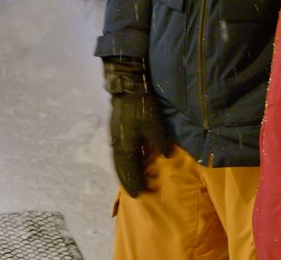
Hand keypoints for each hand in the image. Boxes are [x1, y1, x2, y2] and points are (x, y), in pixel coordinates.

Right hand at [105, 57, 172, 196]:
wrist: (128, 88)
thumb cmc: (143, 108)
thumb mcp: (156, 126)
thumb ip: (160, 143)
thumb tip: (166, 157)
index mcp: (126, 146)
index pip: (129, 170)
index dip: (135, 182)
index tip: (140, 193)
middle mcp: (117, 145)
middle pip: (121, 168)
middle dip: (128, 180)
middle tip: (135, 192)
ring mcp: (115, 137)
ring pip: (118, 161)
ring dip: (124, 172)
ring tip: (131, 181)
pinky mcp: (116, 131)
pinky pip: (118, 153)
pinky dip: (123, 162)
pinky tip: (129, 163)